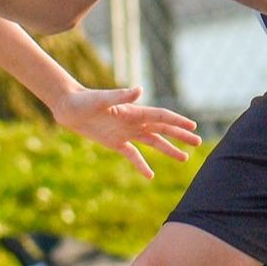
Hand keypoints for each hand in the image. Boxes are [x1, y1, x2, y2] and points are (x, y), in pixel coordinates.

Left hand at [49, 84, 198, 179]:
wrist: (67, 106)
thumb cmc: (83, 100)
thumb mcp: (101, 99)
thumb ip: (121, 96)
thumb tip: (140, 89)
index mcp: (133, 111)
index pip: (161, 116)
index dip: (178, 121)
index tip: (193, 127)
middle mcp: (133, 121)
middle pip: (162, 129)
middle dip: (180, 135)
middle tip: (198, 142)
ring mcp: (125, 132)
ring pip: (153, 142)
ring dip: (168, 149)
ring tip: (184, 159)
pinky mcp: (115, 142)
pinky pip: (132, 155)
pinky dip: (142, 165)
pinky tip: (150, 175)